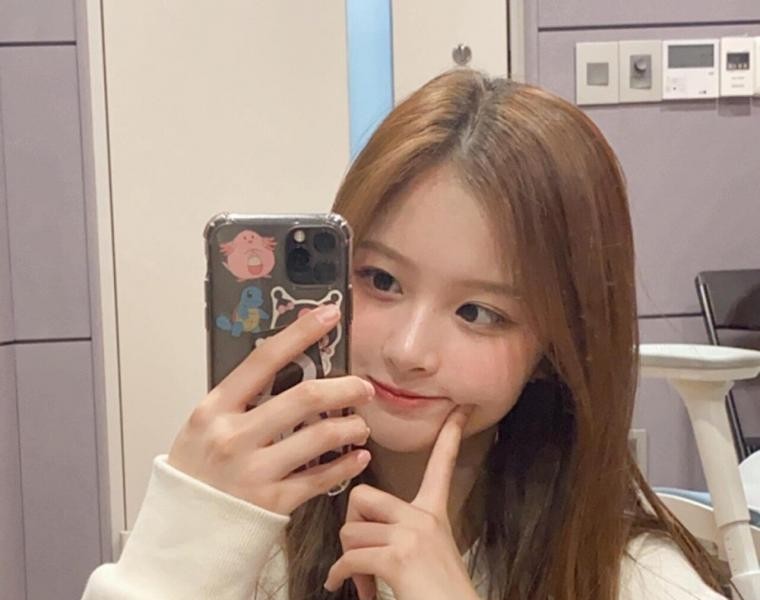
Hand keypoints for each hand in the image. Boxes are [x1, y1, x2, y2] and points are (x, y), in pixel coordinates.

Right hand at [168, 304, 373, 515]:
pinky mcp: (274, 501)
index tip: (328, 315)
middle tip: (363, 388)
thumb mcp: (202, 429)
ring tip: (359, 427)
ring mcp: (255, 470)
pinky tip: (357, 458)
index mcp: (215, 410)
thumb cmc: (194, 478)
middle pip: (304, 397)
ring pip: (321, 435)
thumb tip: (283, 372)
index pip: (263, 359)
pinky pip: (322, 477)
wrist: (178, 538)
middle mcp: (235, 437)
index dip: (300, 333)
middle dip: (344, 387)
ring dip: (351, 427)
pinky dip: (346, 465)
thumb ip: (238, 403)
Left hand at [324, 405, 479, 599]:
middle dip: (350, 527)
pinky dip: (342, 576)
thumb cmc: (439, 594)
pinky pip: (350, 558)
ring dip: (348, 562)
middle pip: (362, 497)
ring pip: (350, 533)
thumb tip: (360, 536)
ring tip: (364, 581)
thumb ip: (399, 533)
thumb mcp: (426, 553)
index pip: (443, 463)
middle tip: (359, 551)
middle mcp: (424, 517)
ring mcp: (412, 534)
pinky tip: (351, 588)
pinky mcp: (398, 556)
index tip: (461, 408)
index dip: (450, 433)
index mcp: (434, 513)